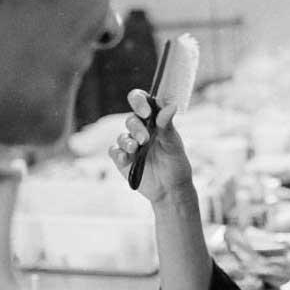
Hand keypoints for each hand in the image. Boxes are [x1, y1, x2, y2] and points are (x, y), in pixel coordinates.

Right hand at [108, 89, 192, 203]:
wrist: (171, 188)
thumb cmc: (175, 162)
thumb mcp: (173, 144)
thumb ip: (167, 125)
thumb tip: (171, 104)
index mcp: (153, 120)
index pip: (141, 101)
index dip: (139, 101)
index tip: (146, 112)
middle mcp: (140, 130)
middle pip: (131, 120)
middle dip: (136, 128)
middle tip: (145, 139)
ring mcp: (130, 145)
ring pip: (122, 136)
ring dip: (128, 142)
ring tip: (136, 149)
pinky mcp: (123, 159)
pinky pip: (114, 152)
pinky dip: (119, 153)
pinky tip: (126, 158)